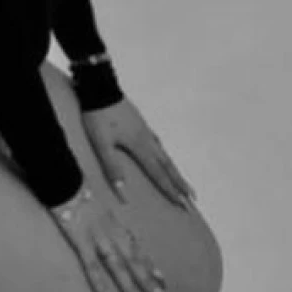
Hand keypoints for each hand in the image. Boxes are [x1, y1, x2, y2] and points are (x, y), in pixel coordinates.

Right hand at [47, 183, 169, 291]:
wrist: (63, 178)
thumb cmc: (77, 190)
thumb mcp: (97, 204)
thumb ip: (105, 218)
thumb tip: (110, 227)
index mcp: (115, 224)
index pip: (137, 248)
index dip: (150, 265)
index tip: (162, 281)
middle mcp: (112, 233)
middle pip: (133, 261)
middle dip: (148, 282)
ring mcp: (98, 238)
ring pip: (120, 268)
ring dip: (133, 288)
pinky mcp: (82, 242)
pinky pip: (93, 268)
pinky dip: (102, 286)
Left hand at [82, 97, 196, 208]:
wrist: (99, 87)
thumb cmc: (98, 116)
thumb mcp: (101, 144)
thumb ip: (112, 167)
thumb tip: (122, 193)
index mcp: (139, 145)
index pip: (158, 173)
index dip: (170, 190)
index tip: (183, 205)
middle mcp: (147, 138)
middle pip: (168, 165)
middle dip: (180, 183)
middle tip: (193, 198)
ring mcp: (144, 129)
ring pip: (164, 154)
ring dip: (174, 170)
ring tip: (181, 181)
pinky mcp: (139, 122)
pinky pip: (157, 143)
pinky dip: (163, 154)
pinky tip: (161, 153)